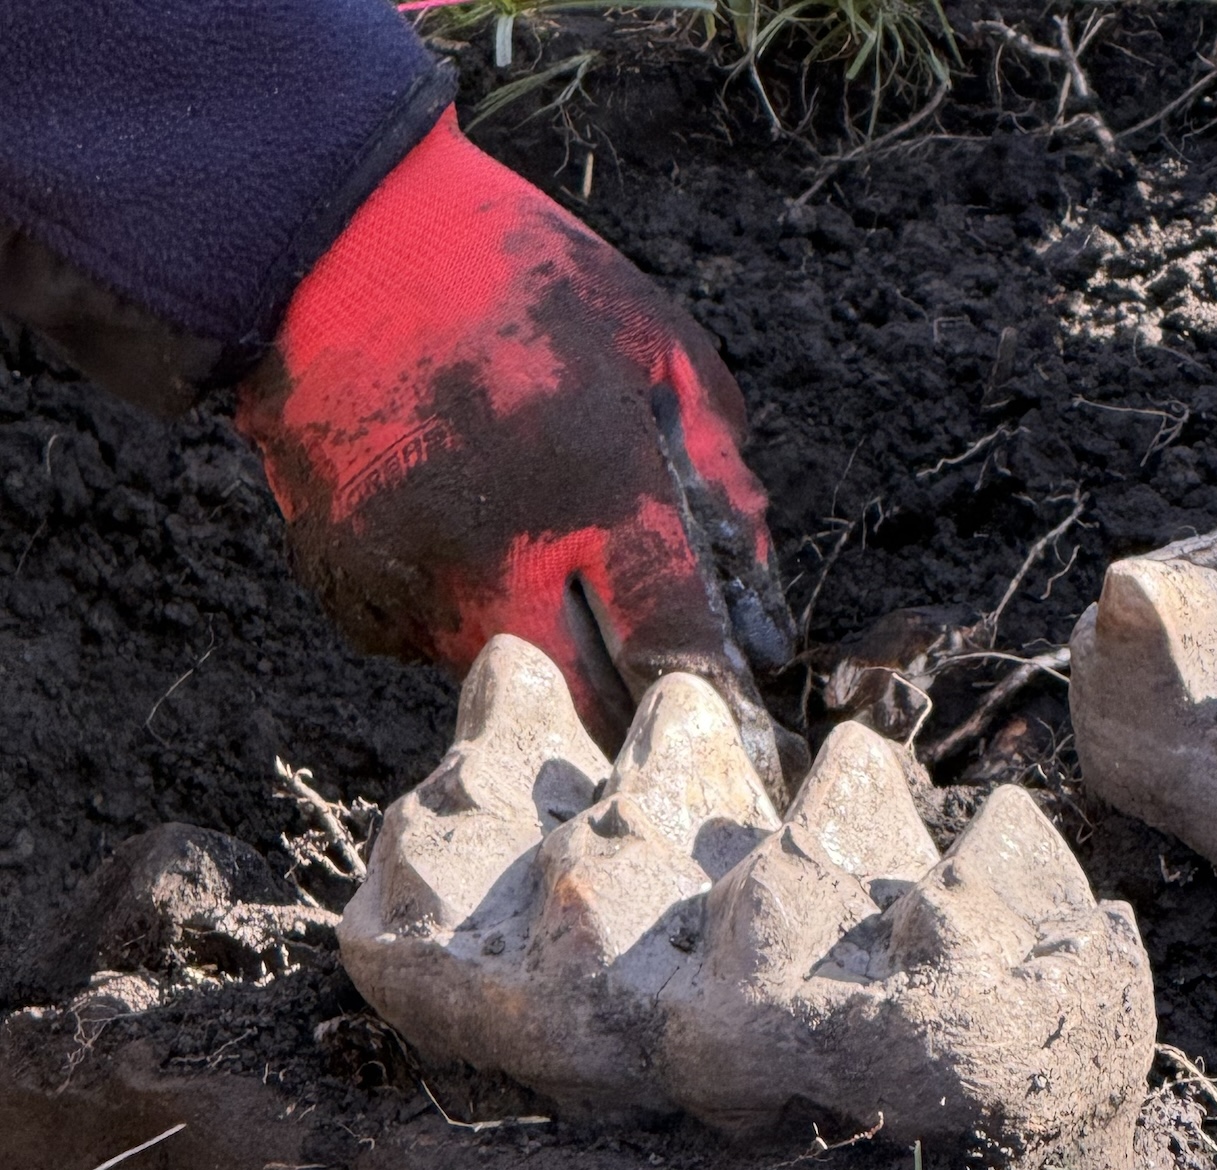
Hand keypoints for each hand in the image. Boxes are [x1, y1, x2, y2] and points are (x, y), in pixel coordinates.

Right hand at [236, 109, 797, 788]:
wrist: (328, 250)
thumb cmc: (520, 285)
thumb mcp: (662, 352)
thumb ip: (724, 489)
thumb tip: (760, 623)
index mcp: (594, 491)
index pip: (675, 649)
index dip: (725, 706)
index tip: (759, 745)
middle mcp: (500, 562)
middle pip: (593, 710)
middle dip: (641, 719)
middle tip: (668, 700)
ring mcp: (416, 589)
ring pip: (519, 682)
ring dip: (556, 656)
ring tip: (548, 554)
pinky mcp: (353, 603)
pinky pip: (441, 647)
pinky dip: (475, 618)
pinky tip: (472, 535)